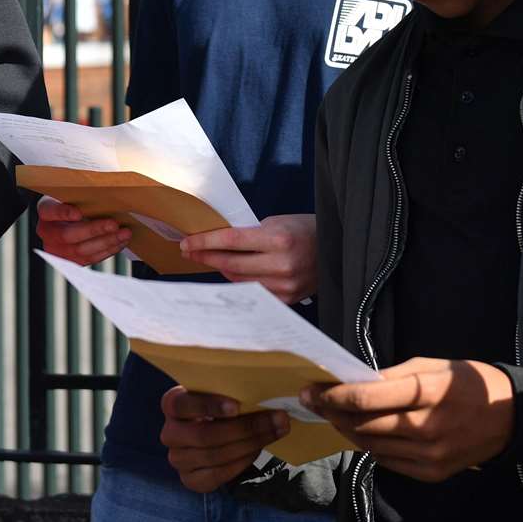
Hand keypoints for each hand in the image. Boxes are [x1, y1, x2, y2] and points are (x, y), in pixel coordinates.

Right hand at [36, 196, 130, 264]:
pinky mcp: (72, 261)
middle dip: (94, 230)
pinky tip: (120, 242)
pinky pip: (91, 258)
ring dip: (106, 242)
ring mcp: (58, 251)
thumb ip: (79, 195)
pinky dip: (108, 250)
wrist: (64, 221)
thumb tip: (102, 192)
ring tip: (124, 234)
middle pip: (68, 236)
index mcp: (45, 212)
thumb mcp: (69, 195)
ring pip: (82, 251)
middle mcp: (48, 234)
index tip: (78, 213)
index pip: (51, 211)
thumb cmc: (70, 203)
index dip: (64, 213)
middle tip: (114, 224)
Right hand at [159, 386, 289, 492]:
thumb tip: (263, 389)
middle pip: (205, 435)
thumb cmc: (216, 408)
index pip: (182, 404)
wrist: (209, 436)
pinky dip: (242, 462)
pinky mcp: (189, 479)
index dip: (208, 406)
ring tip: (275, 433)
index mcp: (172, 405)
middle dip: (245, 429)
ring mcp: (178, 459)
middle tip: (277, 419)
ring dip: (250, 445)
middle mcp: (170, 433)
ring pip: (215, 456)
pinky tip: (257, 450)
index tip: (236, 406)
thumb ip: (228, 392)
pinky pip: (218, 474)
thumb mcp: (216, 395)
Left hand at [179, 214, 316, 303]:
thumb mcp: (276, 222)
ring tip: (209, 260)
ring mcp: (285, 285)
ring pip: (239, 280)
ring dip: (221, 269)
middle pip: (231, 263)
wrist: (336, 249)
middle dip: (206, 257)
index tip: (186, 243)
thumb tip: (217, 244)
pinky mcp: (288, 299)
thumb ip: (249, 235)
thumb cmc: (303, 229)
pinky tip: (231, 272)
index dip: (205, 242)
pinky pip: (253, 291)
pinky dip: (240, 281)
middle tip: (189, 252)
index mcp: (278, 239)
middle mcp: (281, 264)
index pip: (231, 241)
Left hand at [303, 358, 512, 482]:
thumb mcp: (430, 365)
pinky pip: (388, 462)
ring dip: (347, 431)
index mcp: (425, 392)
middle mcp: (425, 427)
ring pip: (371, 445)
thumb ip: (391, 376)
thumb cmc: (467, 381)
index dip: (332, 395)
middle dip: (332, 413)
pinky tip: (363, 434)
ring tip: (335, 417)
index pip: (365, 398)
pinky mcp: (432, 473)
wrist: (511, 417)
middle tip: (315, 402)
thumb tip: (355, 383)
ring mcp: (429, 455)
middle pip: (362, 424)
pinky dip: (371, 447)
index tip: (312, 390)